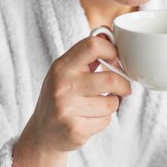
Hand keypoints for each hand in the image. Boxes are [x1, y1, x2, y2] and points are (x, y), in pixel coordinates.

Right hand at [23, 34, 131, 152]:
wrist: (42, 134)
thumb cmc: (59, 97)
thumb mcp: (65, 72)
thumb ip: (86, 55)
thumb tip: (109, 32)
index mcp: (61, 66)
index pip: (92, 46)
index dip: (111, 50)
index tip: (115, 59)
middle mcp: (62, 86)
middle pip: (110, 79)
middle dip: (123, 85)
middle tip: (124, 88)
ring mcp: (67, 109)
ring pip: (111, 103)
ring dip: (112, 104)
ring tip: (98, 105)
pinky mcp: (75, 129)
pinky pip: (105, 121)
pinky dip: (103, 120)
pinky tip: (89, 119)